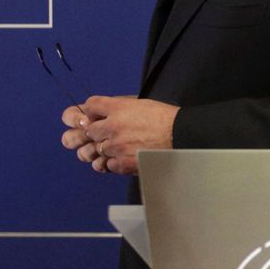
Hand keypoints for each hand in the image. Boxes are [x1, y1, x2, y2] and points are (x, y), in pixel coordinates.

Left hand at [61, 95, 177, 175]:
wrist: (181, 135)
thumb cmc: (166, 118)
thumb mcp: (141, 104)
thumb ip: (121, 107)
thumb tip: (107, 112)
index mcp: (118, 108)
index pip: (90, 106)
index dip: (90, 111)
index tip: (94, 116)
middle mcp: (113, 126)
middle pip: (88, 130)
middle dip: (96, 132)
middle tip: (107, 134)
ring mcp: (116, 146)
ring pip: (94, 150)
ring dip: (103, 149)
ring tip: (117, 148)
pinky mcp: (122, 163)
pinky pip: (107, 165)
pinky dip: (114, 162)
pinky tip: (125, 157)